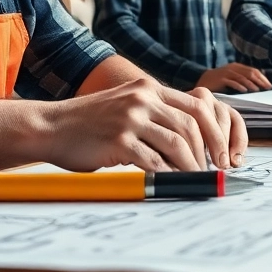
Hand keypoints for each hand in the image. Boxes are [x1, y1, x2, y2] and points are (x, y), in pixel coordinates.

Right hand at [42, 78, 247, 171]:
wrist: (50, 126)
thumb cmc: (89, 122)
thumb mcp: (125, 104)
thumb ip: (154, 113)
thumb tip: (189, 140)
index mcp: (148, 87)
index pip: (196, 106)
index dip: (214, 132)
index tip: (221, 153)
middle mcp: (143, 98)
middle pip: (192, 125)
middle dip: (208, 151)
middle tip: (215, 171)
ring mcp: (131, 118)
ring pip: (177, 144)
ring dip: (191, 166)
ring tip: (196, 180)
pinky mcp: (119, 140)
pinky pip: (154, 161)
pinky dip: (168, 174)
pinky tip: (172, 183)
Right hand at [195, 64, 271, 93]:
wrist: (203, 80)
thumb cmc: (221, 81)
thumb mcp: (234, 77)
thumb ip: (244, 77)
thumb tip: (260, 79)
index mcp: (237, 66)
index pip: (253, 71)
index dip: (262, 78)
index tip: (269, 85)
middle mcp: (233, 68)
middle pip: (250, 73)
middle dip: (260, 81)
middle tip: (267, 88)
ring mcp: (226, 72)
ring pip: (242, 77)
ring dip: (251, 84)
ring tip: (258, 90)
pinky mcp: (220, 79)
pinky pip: (232, 82)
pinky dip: (239, 86)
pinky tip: (245, 90)